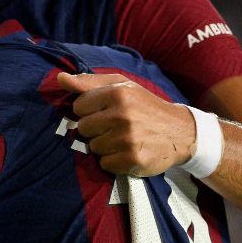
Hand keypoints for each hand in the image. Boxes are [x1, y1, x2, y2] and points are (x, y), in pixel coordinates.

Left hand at [57, 72, 196, 177]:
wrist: (181, 131)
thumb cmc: (145, 106)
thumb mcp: (121, 86)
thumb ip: (88, 82)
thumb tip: (60, 78)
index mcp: (117, 93)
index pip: (78, 106)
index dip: (89, 111)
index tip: (104, 112)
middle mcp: (122, 115)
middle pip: (83, 128)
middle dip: (95, 129)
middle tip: (115, 127)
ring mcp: (127, 139)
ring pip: (93, 147)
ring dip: (104, 146)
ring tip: (123, 139)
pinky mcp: (132, 160)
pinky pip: (105, 164)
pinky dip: (114, 161)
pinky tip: (128, 152)